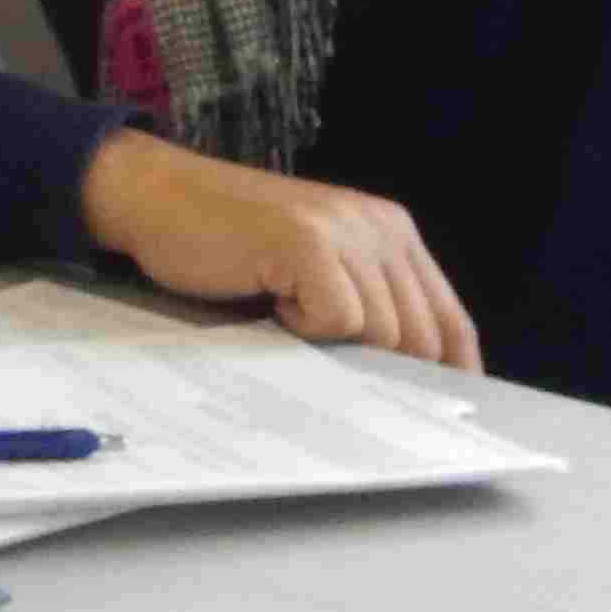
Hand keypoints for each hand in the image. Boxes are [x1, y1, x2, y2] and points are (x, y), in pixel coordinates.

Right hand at [77, 130, 483, 372]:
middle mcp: (379, 225)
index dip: (453, 373)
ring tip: (284, 308)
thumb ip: (366, 300)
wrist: (156, 195)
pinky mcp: (308, 243)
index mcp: (390, 229)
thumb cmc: (228, 241)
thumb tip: (407, 380)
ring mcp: (346, 230)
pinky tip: (269, 297)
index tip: (439, 416)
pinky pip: (337, 320)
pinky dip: (301, 327)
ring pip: (380, 333)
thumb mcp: (315, 265)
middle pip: (422, 337)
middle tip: (327, 366)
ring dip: (331, 342)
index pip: (450, 320)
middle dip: (383, 368)